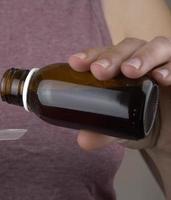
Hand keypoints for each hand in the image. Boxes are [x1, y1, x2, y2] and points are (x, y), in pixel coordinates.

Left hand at [68, 37, 170, 153]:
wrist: (169, 130)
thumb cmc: (139, 118)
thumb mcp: (118, 127)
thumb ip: (102, 132)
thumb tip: (84, 140)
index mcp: (119, 64)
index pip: (103, 53)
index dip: (90, 55)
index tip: (75, 63)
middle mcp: (141, 56)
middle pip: (128, 47)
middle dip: (112, 57)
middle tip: (100, 71)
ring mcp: (165, 61)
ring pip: (156, 47)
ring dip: (143, 57)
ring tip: (130, 70)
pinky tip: (162, 77)